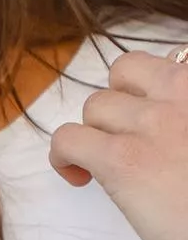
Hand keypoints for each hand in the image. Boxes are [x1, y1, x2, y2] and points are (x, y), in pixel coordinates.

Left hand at [50, 47, 187, 239]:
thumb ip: (185, 123)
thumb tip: (173, 135)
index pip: (172, 63)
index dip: (156, 91)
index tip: (161, 121)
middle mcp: (184, 93)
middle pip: (127, 72)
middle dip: (122, 99)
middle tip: (132, 134)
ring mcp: (153, 124)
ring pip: (96, 105)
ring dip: (97, 131)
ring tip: (108, 163)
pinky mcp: (122, 160)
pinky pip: (69, 138)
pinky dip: (63, 156)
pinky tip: (79, 177)